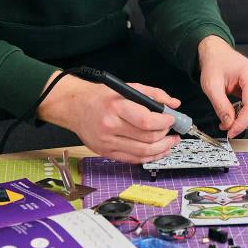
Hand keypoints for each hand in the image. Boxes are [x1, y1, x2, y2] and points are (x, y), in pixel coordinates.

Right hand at [37, 73, 180, 163]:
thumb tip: (174, 104)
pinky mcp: (105, 152)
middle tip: (173, 131)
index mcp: (116, 107)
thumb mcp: (127, 87)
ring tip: (170, 143)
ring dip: (161, 149)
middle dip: (165, 136)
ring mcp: (107, 142)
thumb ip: (153, 94)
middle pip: (146, 138)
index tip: (171, 119)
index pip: (146, 121)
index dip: (164, 122)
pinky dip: (148, 157)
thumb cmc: (101, 96)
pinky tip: (157, 151)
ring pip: (141, 152)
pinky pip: (132, 159)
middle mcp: (110, 126)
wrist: (74, 106)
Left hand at [198, 36, 247, 137]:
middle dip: (244, 124)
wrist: (219, 54)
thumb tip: (229, 124)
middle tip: (227, 123)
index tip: (230, 132)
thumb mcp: (211, 85)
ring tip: (232, 117)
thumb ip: (220, 106)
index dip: (241, 124)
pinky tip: (239, 112)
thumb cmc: (216, 65)